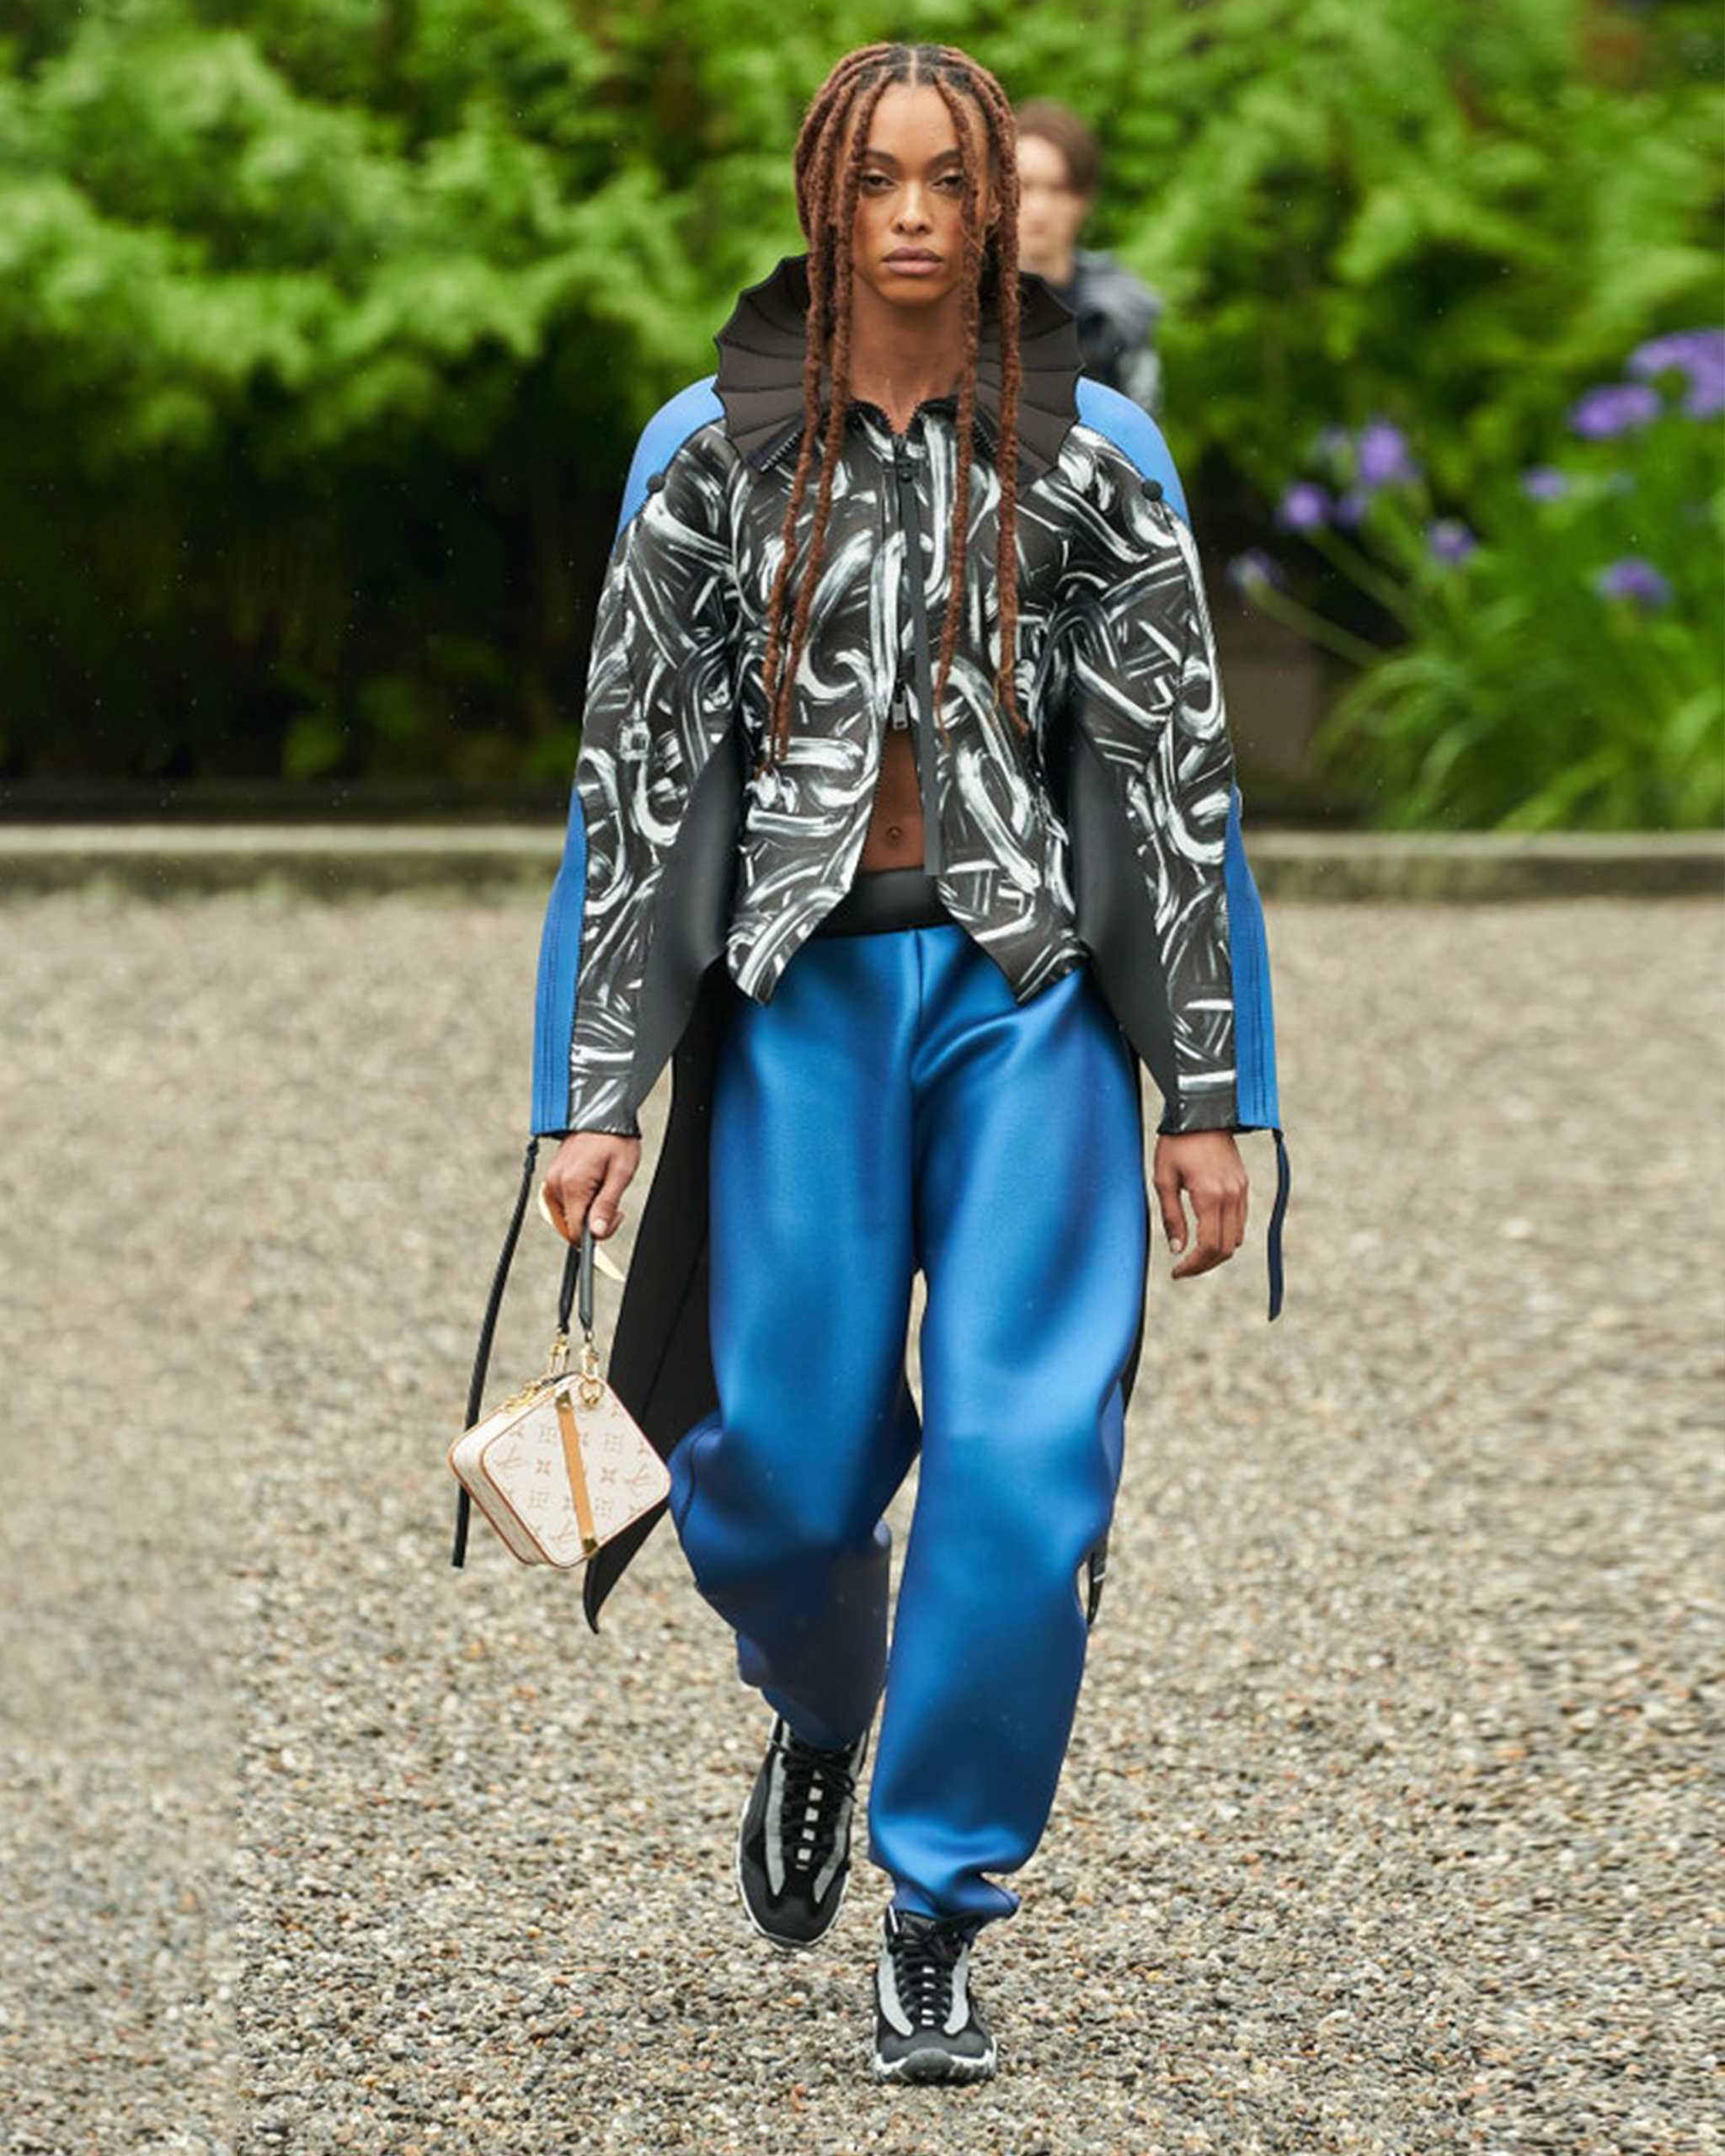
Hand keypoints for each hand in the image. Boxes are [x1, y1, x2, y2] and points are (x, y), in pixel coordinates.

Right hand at [541, 1131, 640, 1242]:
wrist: (602, 1113)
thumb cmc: (615, 1139)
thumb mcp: (621, 1172)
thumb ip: (606, 1205)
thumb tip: (597, 1233)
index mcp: (572, 1185)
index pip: (576, 1232)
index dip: (597, 1233)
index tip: (615, 1216)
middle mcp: (556, 1184)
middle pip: (570, 1225)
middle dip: (593, 1222)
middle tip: (613, 1202)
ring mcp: (552, 1180)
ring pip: (567, 1216)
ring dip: (586, 1211)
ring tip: (603, 1189)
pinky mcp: (552, 1177)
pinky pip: (563, 1203)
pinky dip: (578, 1202)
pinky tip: (593, 1187)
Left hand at [1153, 1129, 1247, 1280]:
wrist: (1202, 1110)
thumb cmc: (1176, 1143)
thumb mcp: (1163, 1179)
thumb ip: (1172, 1217)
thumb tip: (1177, 1249)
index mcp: (1210, 1196)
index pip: (1209, 1247)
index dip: (1194, 1266)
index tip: (1177, 1272)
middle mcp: (1231, 1196)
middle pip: (1226, 1248)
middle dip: (1205, 1264)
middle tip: (1183, 1268)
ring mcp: (1241, 1190)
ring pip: (1237, 1237)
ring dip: (1217, 1252)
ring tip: (1193, 1253)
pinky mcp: (1243, 1184)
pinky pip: (1240, 1220)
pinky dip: (1226, 1234)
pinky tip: (1206, 1233)